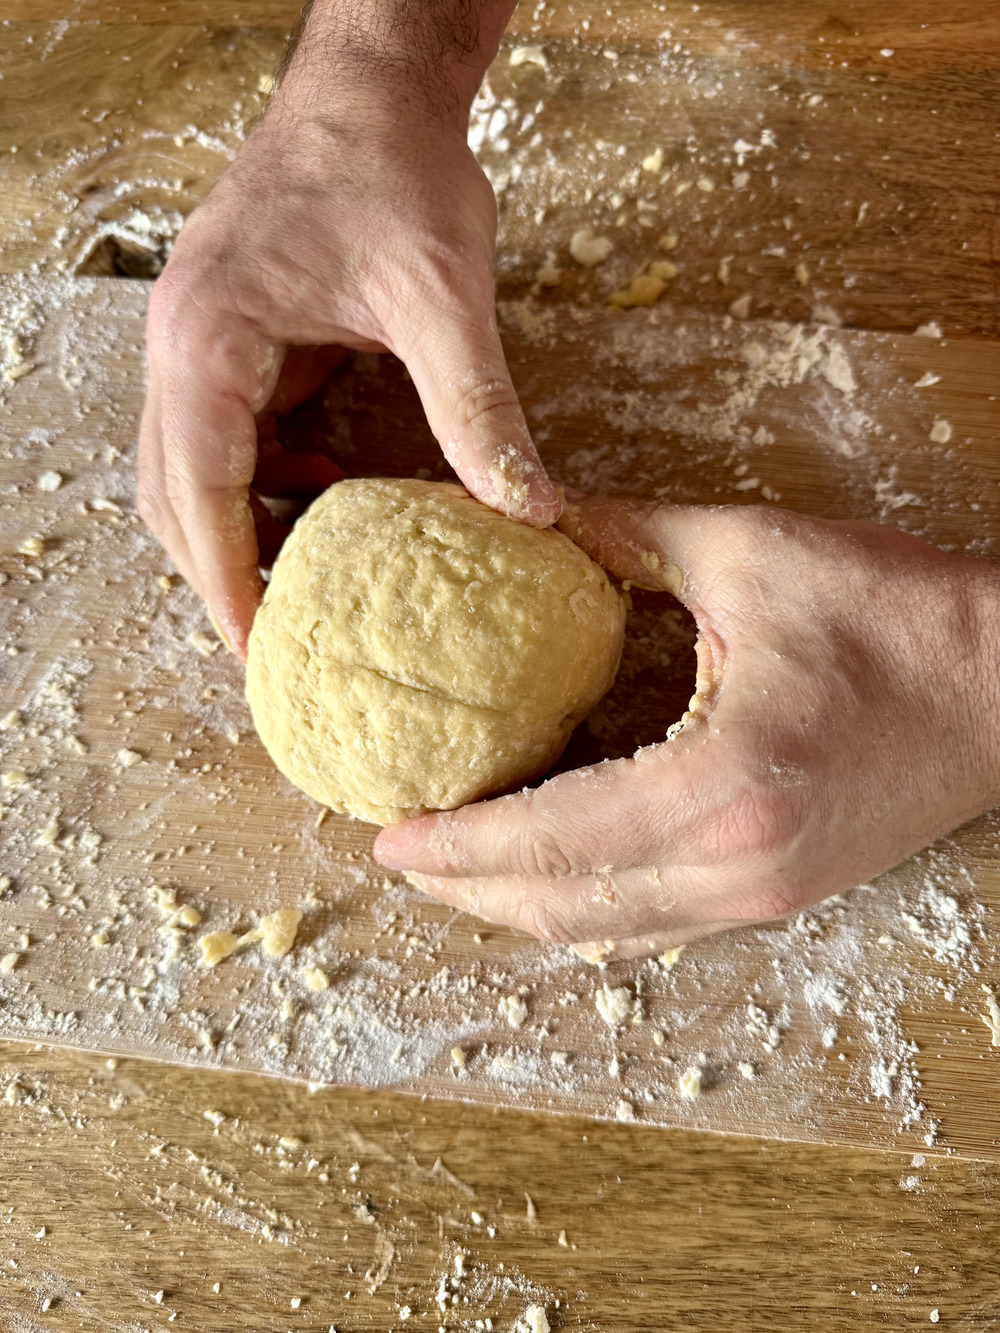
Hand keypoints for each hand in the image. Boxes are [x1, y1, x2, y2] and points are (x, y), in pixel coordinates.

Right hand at [138, 7, 558, 657]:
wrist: (372, 89)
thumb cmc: (392, 169)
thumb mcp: (442, 295)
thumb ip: (478, 407)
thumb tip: (530, 508)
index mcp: (209, 344)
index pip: (200, 498)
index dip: (228, 585)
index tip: (260, 656)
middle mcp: (182, 348)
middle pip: (173, 497)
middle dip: (223, 572)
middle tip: (284, 639)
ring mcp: (197, 342)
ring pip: (190, 471)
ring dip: (242, 528)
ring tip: (314, 574)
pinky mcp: (230, 339)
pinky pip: (227, 435)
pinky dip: (267, 478)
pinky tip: (331, 480)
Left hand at [374, 498, 999, 959]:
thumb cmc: (901, 617)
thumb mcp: (752, 552)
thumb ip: (624, 536)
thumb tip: (532, 516)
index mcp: (726, 784)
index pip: (557, 839)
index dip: (461, 844)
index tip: (388, 833)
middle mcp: (740, 865)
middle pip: (565, 908)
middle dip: (468, 889)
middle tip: (399, 851)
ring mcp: (763, 896)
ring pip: (605, 933)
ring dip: (518, 907)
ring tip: (453, 869)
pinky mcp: (780, 896)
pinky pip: (654, 927)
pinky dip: (583, 909)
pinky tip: (545, 877)